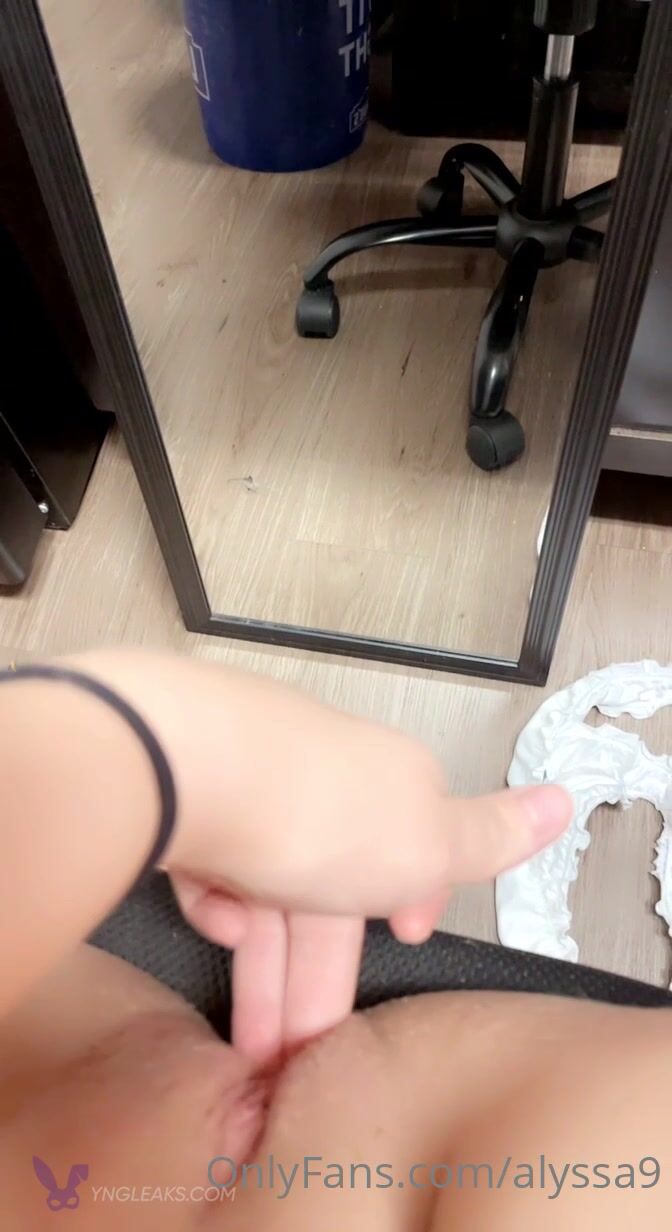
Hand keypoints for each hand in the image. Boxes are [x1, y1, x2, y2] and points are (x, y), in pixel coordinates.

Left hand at [73, 649, 570, 1063]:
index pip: (410, 847)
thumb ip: (492, 836)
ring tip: (253, 1042)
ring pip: (268, 885)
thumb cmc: (317, 810)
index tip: (405, 938)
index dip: (409, 900)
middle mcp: (324, 777)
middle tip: (303, 1058)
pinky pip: (212, 859)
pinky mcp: (187, 794)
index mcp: (390, 786)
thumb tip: (563, 802)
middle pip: (331, 886)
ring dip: (264, 965)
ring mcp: (252, 782)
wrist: (184, 762)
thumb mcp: (428, 842)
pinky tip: (218, 923)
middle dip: (319, 976)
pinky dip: (218, 900)